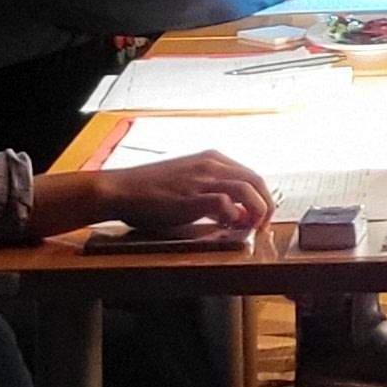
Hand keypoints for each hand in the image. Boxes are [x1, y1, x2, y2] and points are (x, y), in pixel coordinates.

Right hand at [88, 151, 273, 235]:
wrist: (121, 189)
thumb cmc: (150, 190)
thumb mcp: (187, 183)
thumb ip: (212, 195)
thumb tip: (236, 214)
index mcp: (212, 159)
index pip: (251, 175)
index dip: (261, 197)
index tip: (259, 216)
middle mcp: (211, 164)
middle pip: (256, 180)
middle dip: (265, 204)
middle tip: (262, 225)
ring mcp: (202, 179)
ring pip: (247, 189)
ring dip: (256, 210)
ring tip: (252, 227)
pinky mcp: (192, 196)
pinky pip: (225, 203)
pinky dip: (233, 216)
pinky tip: (227, 226)